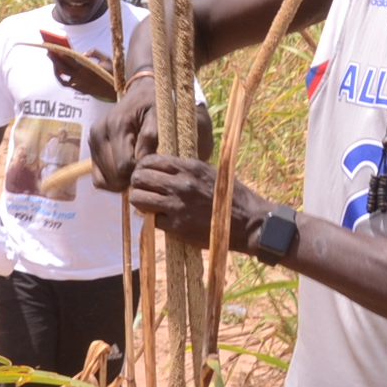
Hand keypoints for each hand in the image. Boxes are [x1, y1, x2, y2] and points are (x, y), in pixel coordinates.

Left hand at [44, 42, 118, 100]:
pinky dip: (61, 78)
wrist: (116, 91)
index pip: (70, 58)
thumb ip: (94, 52)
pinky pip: (66, 83)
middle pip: (63, 67)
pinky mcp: (80, 90)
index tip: (54, 46)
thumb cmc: (112, 73)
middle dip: (54, 59)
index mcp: (86, 68)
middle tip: (48, 52)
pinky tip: (60, 72)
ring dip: (56, 69)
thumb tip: (82, 54)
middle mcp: (80, 77)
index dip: (61, 52)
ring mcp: (79, 85)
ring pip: (62, 77)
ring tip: (53, 62)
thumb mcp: (106, 58)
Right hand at [90, 96, 159, 191]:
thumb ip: (151, 135)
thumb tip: (143, 159)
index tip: (150, 167)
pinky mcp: (91, 147)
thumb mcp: (158, 115)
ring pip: (105, 178)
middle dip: (131, 177)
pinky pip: (97, 177)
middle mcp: (99, 133)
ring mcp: (92, 141)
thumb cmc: (152, 104)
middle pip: (114, 174)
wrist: (138, 94)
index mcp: (116, 125)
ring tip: (135, 168)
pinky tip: (123, 174)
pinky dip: (110, 180)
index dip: (139, 172)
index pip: (124, 165)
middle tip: (144, 169)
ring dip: (122, 180)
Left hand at [126, 155, 271, 252]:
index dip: (143, 166)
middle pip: (140, 178)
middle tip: (143, 189)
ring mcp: (177, 206)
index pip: (150, 160)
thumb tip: (165, 166)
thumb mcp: (210, 172)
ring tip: (147, 203)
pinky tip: (160, 218)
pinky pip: (151, 219)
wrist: (248, 223)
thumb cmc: (231, 195)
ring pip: (139, 198)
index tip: (146, 172)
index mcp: (190, 167)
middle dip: (138, 183)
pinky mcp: (177, 226)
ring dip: (140, 201)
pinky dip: (152, 219)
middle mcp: (180, 184)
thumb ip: (187, 169)